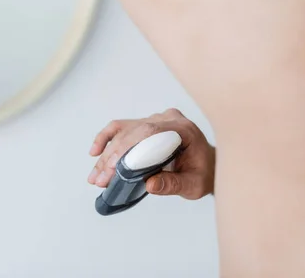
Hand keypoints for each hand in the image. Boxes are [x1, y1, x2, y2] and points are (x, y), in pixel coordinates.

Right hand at [88, 108, 215, 199]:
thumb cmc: (204, 174)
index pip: (150, 132)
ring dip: (106, 153)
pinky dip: (107, 139)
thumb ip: (174, 184)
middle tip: (100, 179)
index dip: (128, 148)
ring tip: (95, 175)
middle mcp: (167, 119)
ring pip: (124, 131)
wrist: (209, 166)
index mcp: (183, 129)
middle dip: (113, 157)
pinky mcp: (146, 125)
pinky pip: (122, 128)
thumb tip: (150, 185)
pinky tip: (95, 152)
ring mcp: (156, 119)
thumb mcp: (194, 185)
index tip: (114, 170)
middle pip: (133, 132)